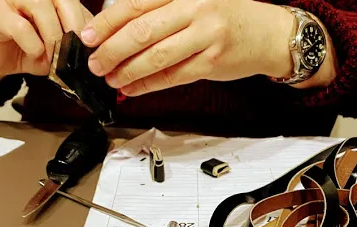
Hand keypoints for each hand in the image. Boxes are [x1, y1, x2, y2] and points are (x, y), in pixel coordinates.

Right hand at [0, 0, 92, 86]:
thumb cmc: (31, 50)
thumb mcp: (61, 47)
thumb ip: (77, 40)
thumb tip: (99, 46)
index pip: (77, 3)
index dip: (88, 25)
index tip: (92, 48)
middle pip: (64, 0)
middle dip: (75, 28)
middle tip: (77, 52)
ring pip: (43, 10)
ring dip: (54, 38)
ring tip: (54, 57)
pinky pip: (22, 28)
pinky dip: (34, 46)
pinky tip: (35, 54)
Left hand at [79, 0, 295, 95]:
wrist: (270, 33)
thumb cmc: (229, 15)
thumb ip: (162, 8)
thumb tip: (118, 28)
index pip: (136, 5)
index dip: (107, 23)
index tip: (87, 36)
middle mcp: (194, 8)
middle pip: (142, 31)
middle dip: (111, 50)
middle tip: (94, 63)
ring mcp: (205, 37)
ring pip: (156, 57)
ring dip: (127, 71)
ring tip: (110, 79)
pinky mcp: (212, 63)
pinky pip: (173, 76)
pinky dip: (148, 85)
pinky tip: (133, 89)